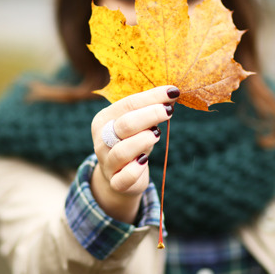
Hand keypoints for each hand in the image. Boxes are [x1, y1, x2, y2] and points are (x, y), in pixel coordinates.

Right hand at [90, 86, 178, 222]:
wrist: (119, 177)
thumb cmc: (132, 143)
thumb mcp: (138, 124)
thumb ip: (150, 110)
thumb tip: (172, 93)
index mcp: (103, 119)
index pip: (128, 104)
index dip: (152, 97)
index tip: (173, 91)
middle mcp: (101, 140)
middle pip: (126, 124)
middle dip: (151, 115)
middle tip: (168, 111)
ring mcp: (106, 162)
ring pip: (123, 151)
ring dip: (144, 140)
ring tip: (157, 134)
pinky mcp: (115, 182)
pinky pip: (125, 177)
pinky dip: (136, 169)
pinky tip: (145, 161)